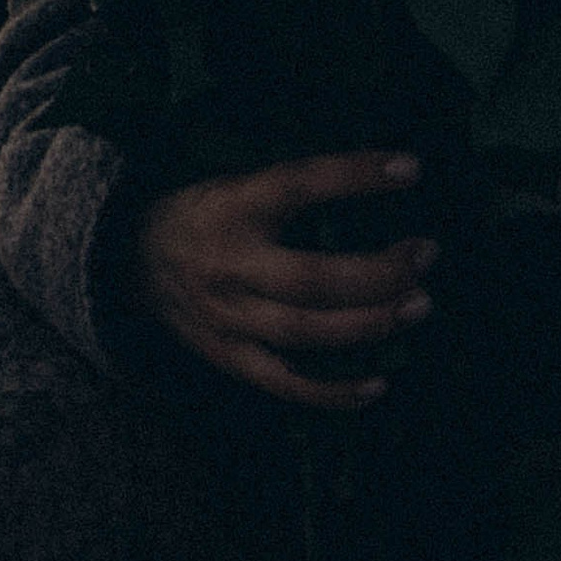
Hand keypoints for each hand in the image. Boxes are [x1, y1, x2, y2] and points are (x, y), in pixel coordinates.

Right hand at [134, 151, 436, 409]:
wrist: (132, 262)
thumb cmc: (207, 212)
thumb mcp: (238, 180)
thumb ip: (294, 186)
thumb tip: (383, 177)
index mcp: (233, 205)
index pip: (300, 183)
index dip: (354, 175)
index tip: (412, 168)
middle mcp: (230, 264)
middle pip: (311, 278)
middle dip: (377, 272)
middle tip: (428, 254)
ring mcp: (228, 319)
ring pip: (304, 333)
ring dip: (369, 325)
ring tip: (419, 305)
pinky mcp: (229, 358)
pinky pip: (284, 384)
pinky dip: (332, 392)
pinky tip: (378, 384)